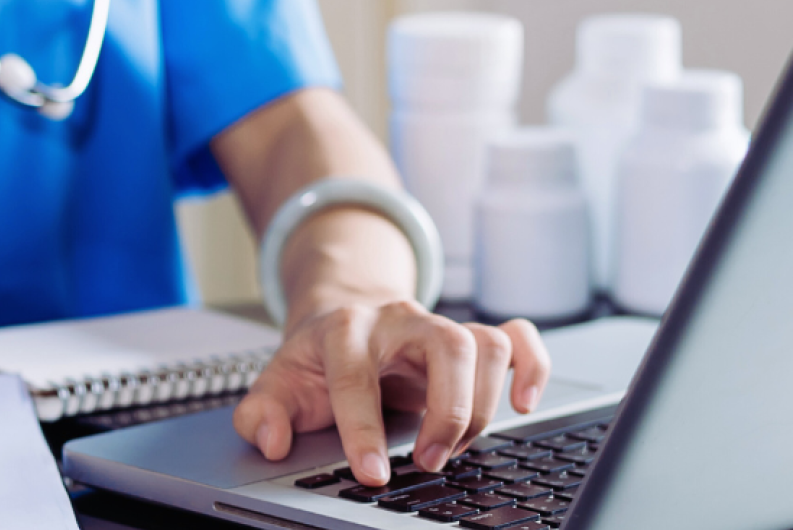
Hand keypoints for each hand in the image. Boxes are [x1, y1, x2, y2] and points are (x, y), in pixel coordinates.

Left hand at [233, 301, 549, 485]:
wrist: (342, 320)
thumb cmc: (315, 361)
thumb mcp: (276, 384)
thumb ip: (260, 414)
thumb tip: (271, 440)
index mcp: (344, 330)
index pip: (357, 376)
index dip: (364, 429)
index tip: (373, 472)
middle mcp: (399, 320)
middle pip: (447, 347)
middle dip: (446, 411)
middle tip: (429, 461)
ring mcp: (439, 324)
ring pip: (484, 345)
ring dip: (481, 403)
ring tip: (453, 446)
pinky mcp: (470, 337)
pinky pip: (519, 337)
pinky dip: (532, 367)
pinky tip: (522, 403)